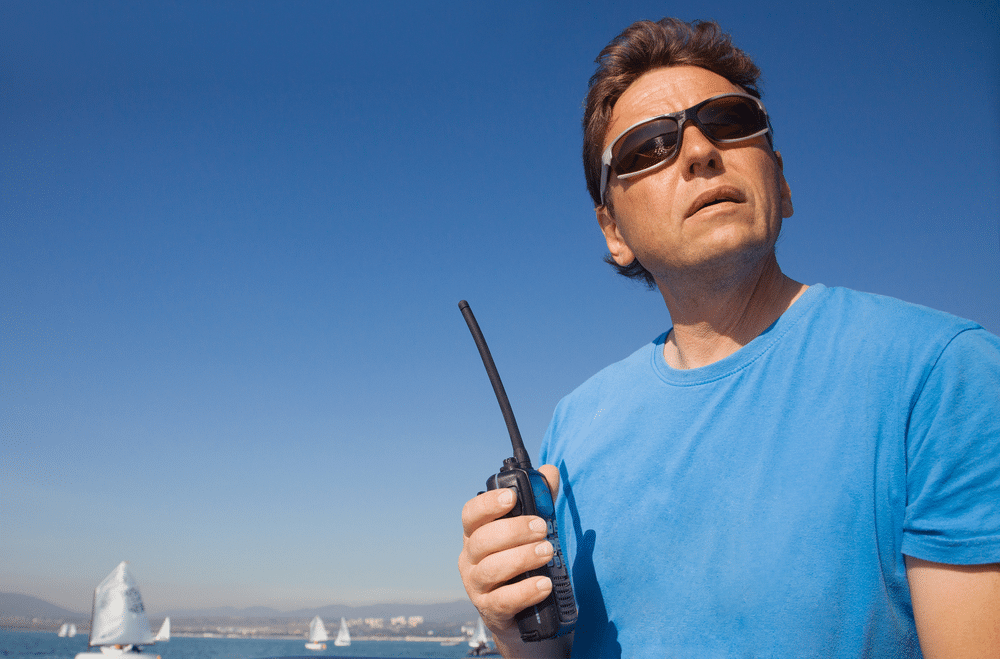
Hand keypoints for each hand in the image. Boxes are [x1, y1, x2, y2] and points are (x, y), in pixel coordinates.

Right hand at [458, 465, 561, 647]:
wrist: (524, 614)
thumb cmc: (524, 564)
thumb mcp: (532, 532)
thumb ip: (541, 502)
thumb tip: (551, 472)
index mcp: (477, 534)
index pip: (471, 514)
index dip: (489, 503)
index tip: (512, 497)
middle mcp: (470, 559)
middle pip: (482, 540)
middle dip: (514, 531)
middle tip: (542, 528)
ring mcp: (476, 586)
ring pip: (491, 568)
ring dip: (521, 558)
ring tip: (547, 552)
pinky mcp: (490, 610)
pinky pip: (503, 600)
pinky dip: (525, 591)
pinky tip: (544, 584)